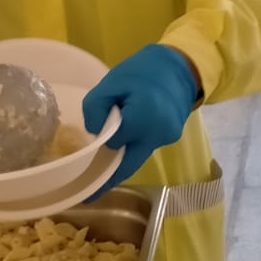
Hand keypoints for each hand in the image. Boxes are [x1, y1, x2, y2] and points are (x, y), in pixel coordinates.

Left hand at [83, 45, 199, 191]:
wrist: (182, 65)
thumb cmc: (144, 69)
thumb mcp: (112, 81)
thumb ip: (97, 107)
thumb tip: (93, 133)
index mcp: (143, 119)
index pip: (113, 145)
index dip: (97, 149)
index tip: (79, 167)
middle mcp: (157, 135)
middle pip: (127, 164)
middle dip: (108, 179)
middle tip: (86, 195)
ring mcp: (166, 139)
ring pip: (136, 157)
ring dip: (119, 161)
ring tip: (97, 171)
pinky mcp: (171, 138)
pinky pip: (145, 148)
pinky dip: (131, 149)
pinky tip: (119, 147)